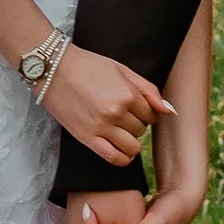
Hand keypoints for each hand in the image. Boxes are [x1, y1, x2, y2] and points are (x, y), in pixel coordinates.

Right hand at [40, 44, 172, 170]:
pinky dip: (123, 158)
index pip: (152, 114)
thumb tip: (170, 111)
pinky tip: (121, 150)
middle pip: (141, 130)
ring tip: (120, 130)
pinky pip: (114, 158)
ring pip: (132, 147)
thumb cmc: (88, 65)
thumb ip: (148, 90)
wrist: (53, 69)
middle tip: (123, 115)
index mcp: (127, 94)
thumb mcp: (122, 69)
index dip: (146, 111)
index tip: (136, 107)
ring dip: (130, 141)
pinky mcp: (87, 138)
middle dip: (137, 124)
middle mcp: (116, 113)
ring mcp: (101, 128)